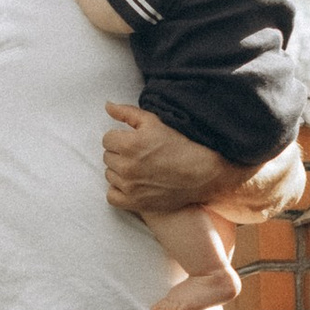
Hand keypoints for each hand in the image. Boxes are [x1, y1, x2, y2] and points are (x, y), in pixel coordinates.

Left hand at [103, 103, 301, 220]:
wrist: (202, 173)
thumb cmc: (181, 143)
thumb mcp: (155, 122)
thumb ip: (127, 113)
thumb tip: (107, 106)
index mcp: (129, 144)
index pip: (107, 139)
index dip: (121, 138)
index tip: (134, 140)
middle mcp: (126, 166)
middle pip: (108, 157)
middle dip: (120, 153)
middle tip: (140, 154)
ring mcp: (130, 187)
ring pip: (110, 175)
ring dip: (120, 171)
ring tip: (140, 168)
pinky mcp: (135, 203)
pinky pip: (112, 196)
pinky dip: (119, 190)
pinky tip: (132, 184)